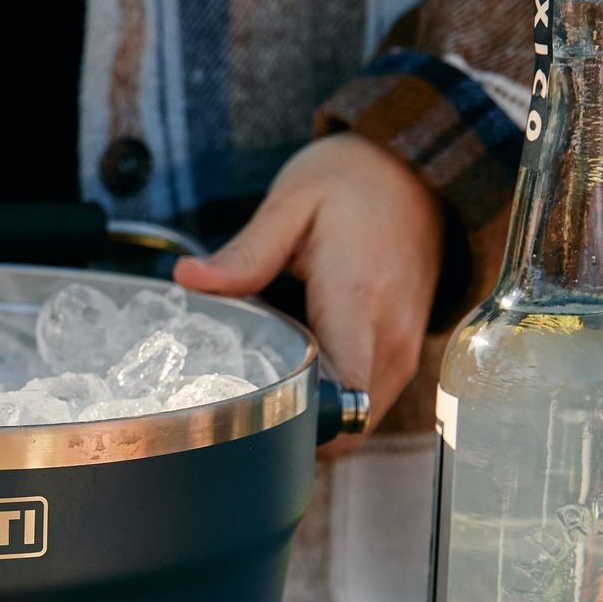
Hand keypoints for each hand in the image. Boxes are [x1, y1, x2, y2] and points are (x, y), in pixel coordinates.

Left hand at [173, 133, 442, 452]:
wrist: (414, 174)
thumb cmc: (352, 184)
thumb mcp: (291, 204)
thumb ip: (245, 253)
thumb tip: (188, 279)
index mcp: (359, 301)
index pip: (342, 395)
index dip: (297, 420)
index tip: (252, 416)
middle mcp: (391, 338)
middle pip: (344, 425)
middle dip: (292, 426)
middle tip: (238, 409)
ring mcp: (405, 353)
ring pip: (356, 424)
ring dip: (313, 419)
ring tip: (267, 391)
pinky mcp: (405, 359)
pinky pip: (366, 407)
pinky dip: (331, 406)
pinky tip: (297, 378)